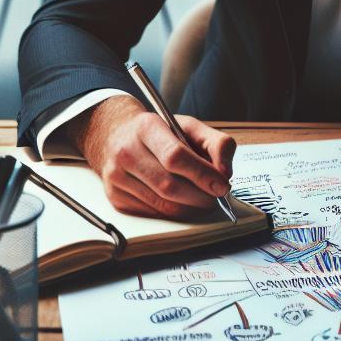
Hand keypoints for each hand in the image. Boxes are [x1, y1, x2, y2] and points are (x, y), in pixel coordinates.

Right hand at [67, 94, 235, 219]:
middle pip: (169, 185)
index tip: (222, 185)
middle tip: (216, 197)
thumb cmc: (160, 132)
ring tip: (203, 201)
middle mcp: (126, 151)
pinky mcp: (115, 197)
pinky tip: (182, 204)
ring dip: (190, 208)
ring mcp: (116, 176)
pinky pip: (151, 214)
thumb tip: (225, 172)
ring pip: (161, 204)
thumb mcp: (190, 127)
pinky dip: (173, 213)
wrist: (118, 136)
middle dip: (200, 196)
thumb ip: (216, 143)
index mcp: (146, 127)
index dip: (202, 174)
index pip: (175, 156)